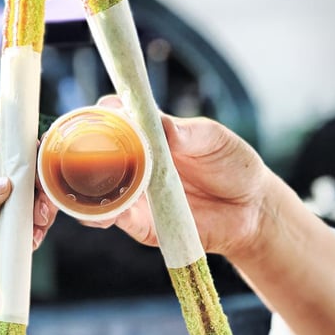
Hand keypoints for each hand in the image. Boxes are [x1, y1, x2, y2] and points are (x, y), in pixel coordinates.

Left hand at [0, 136, 56, 283]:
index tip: (43, 173)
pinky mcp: (12, 227)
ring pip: (40, 200)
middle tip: (40, 209)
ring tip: (36, 226)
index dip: (33, 157)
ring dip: (44, 213)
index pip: (15, 148)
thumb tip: (4, 185)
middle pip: (35, 174)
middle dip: (44, 190)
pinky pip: (34, 226)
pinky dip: (37, 232)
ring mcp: (8, 203)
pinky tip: (30, 239)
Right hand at [81, 96, 272, 258]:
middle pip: (94, 152)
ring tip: (93, 184)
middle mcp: (133, 161)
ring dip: (86, 186)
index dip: (103, 113)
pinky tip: (106, 212)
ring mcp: (132, 191)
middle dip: (83, 151)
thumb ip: (187, 133)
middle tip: (90, 152)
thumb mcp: (213, 140)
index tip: (106, 113)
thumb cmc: (231, 165)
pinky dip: (100, 215)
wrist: (251, 209)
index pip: (113, 116)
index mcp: (147, 133)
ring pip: (93, 187)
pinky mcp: (138, 221)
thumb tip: (162, 125)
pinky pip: (110, 218)